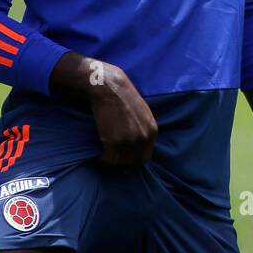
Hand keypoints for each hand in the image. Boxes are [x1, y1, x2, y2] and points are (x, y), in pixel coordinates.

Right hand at [50, 51, 157, 167]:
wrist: (109, 88)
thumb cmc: (124, 98)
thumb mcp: (144, 113)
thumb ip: (145, 129)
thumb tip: (140, 147)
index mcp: (152, 131)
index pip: (145, 157)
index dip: (134, 160)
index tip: (124, 159)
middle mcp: (143, 138)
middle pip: (134, 162)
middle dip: (124, 164)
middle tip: (114, 159)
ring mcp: (129, 140)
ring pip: (121, 163)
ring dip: (112, 162)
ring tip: (106, 157)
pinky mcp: (113, 141)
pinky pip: (109, 160)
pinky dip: (103, 160)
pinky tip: (100, 155)